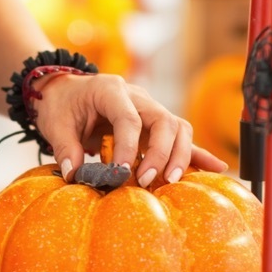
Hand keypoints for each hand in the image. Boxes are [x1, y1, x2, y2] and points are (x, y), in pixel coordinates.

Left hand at [31, 73, 227, 185]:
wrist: (65, 92)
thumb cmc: (61, 105)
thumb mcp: (54, 123)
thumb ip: (65, 148)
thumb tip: (74, 174)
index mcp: (111, 90)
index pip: (128, 118)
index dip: (127, 148)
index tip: (118, 174)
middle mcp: (138, 97)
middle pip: (163, 121)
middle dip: (159, 153)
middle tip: (146, 181)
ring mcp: (150, 110)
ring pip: (178, 128)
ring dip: (179, 156)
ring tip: (169, 181)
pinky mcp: (155, 125)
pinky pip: (180, 138)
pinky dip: (197, 154)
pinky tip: (217, 168)